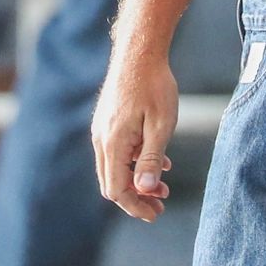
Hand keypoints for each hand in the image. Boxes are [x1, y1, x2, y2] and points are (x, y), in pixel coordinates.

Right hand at [92, 49, 179, 223]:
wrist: (139, 51)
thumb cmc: (154, 85)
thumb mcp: (161, 125)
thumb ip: (151, 159)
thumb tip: (143, 190)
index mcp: (113, 143)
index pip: (117, 189)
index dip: (136, 206)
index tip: (156, 214)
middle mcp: (101, 138)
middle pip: (113, 182)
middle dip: (137, 196)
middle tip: (162, 203)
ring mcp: (102, 129)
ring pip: (115, 167)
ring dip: (138, 179)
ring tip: (164, 184)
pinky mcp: (108, 120)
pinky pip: (118, 150)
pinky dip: (135, 161)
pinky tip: (159, 160)